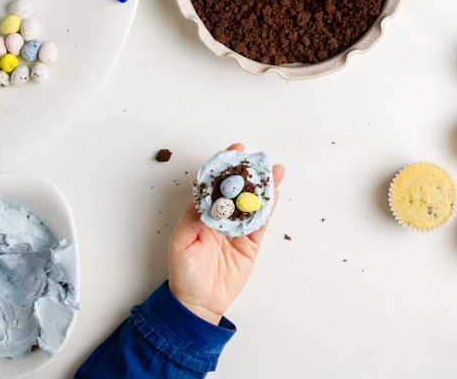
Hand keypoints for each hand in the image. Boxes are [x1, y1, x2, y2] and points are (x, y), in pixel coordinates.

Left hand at [168, 143, 284, 324]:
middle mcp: (221, 218)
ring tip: (275, 171)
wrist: (199, 302)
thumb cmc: (184, 273)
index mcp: (202, 213)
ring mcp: (238, 229)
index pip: (214, 185)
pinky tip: (276, 194)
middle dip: (248, 173)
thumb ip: (192, 218)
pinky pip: (261, 223)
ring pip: (253, 203)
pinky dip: (269, 208)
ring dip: (264, 187)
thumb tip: (205, 197)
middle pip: (238, 190)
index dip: (224, 168)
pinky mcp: (251, 243)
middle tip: (259, 159)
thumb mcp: (180, 242)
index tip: (233, 152)